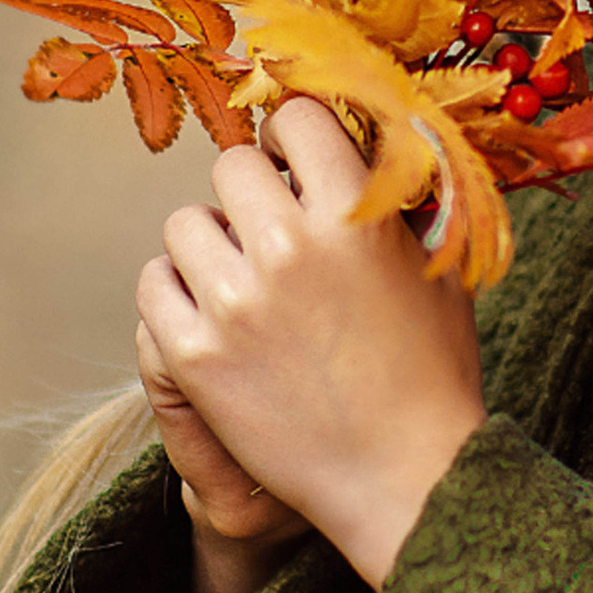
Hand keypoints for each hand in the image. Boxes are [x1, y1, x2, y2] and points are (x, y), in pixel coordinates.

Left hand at [137, 99, 487, 590]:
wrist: (403, 476)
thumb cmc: (434, 368)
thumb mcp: (439, 264)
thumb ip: (405, 194)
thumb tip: (381, 131)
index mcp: (356, 212)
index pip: (296, 117)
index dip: (296, 136)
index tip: (299, 164)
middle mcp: (289, 246)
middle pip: (231, 167)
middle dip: (252, 192)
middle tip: (271, 229)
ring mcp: (235, 303)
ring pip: (184, 225)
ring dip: (211, 244)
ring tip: (240, 279)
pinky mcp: (194, 358)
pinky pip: (152, 285)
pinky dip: (175, 294)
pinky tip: (210, 315)